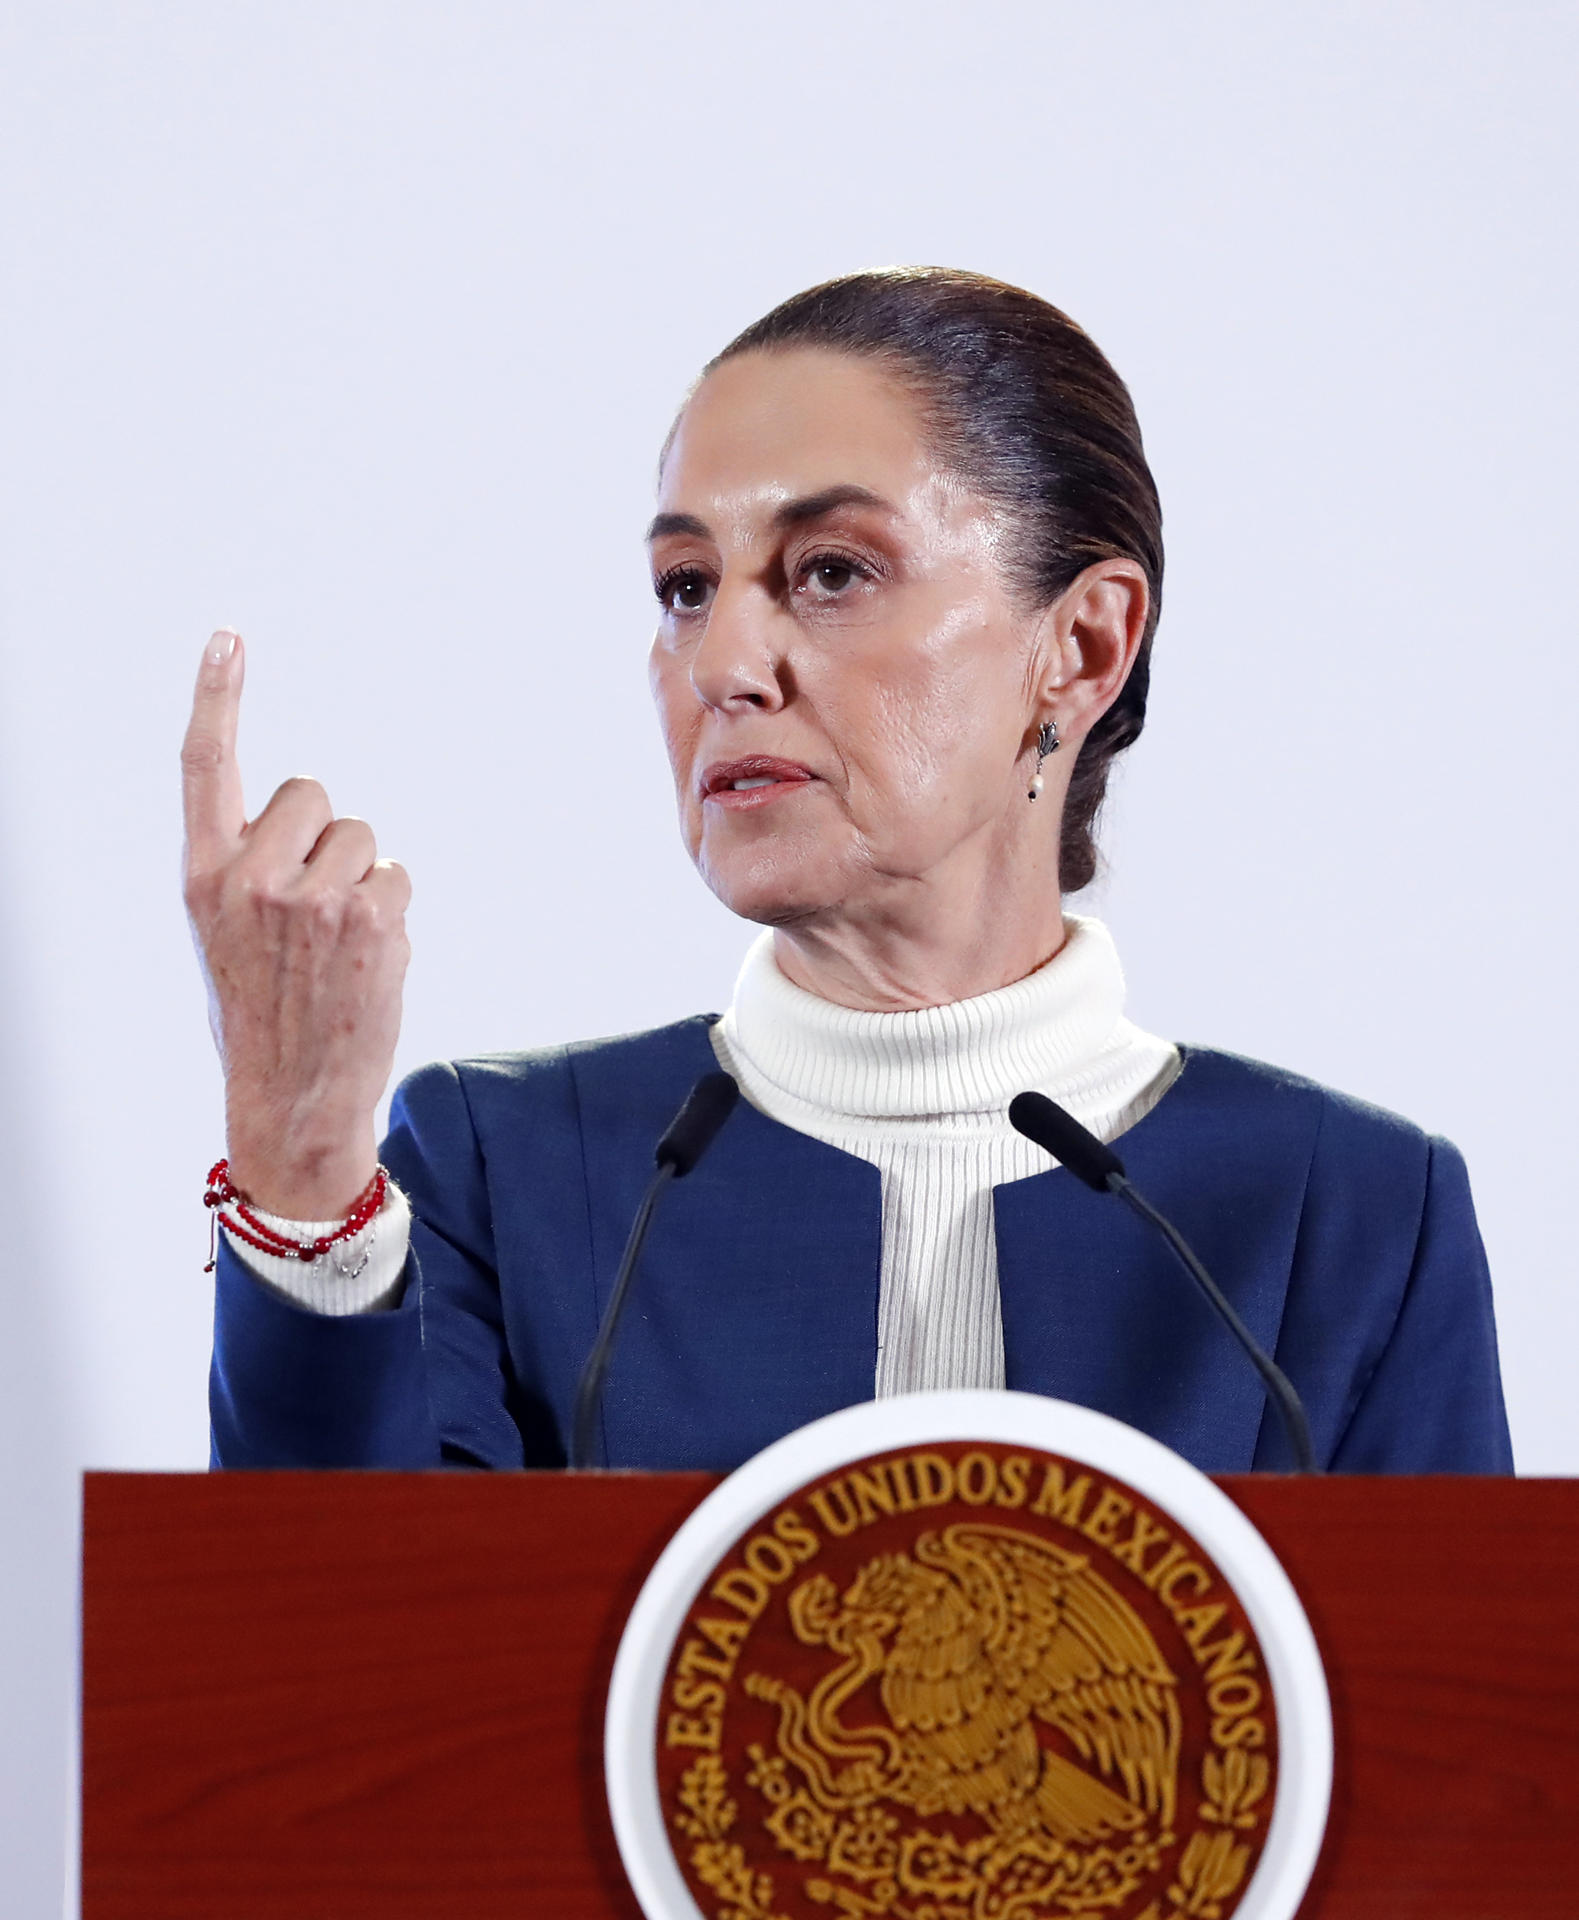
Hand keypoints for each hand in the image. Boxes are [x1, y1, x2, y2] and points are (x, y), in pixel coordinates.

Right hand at [181, 629, 410, 1218]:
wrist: (293, 1098)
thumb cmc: (264, 1013)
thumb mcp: (226, 934)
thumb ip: (251, 869)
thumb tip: (308, 821)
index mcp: (204, 876)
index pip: (204, 768)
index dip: (217, 697)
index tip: (228, 639)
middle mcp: (251, 877)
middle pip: (315, 793)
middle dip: (325, 836)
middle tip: (312, 912)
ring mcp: (312, 896)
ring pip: (365, 837)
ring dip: (363, 879)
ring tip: (338, 946)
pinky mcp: (368, 917)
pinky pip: (399, 878)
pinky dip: (392, 913)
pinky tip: (367, 961)